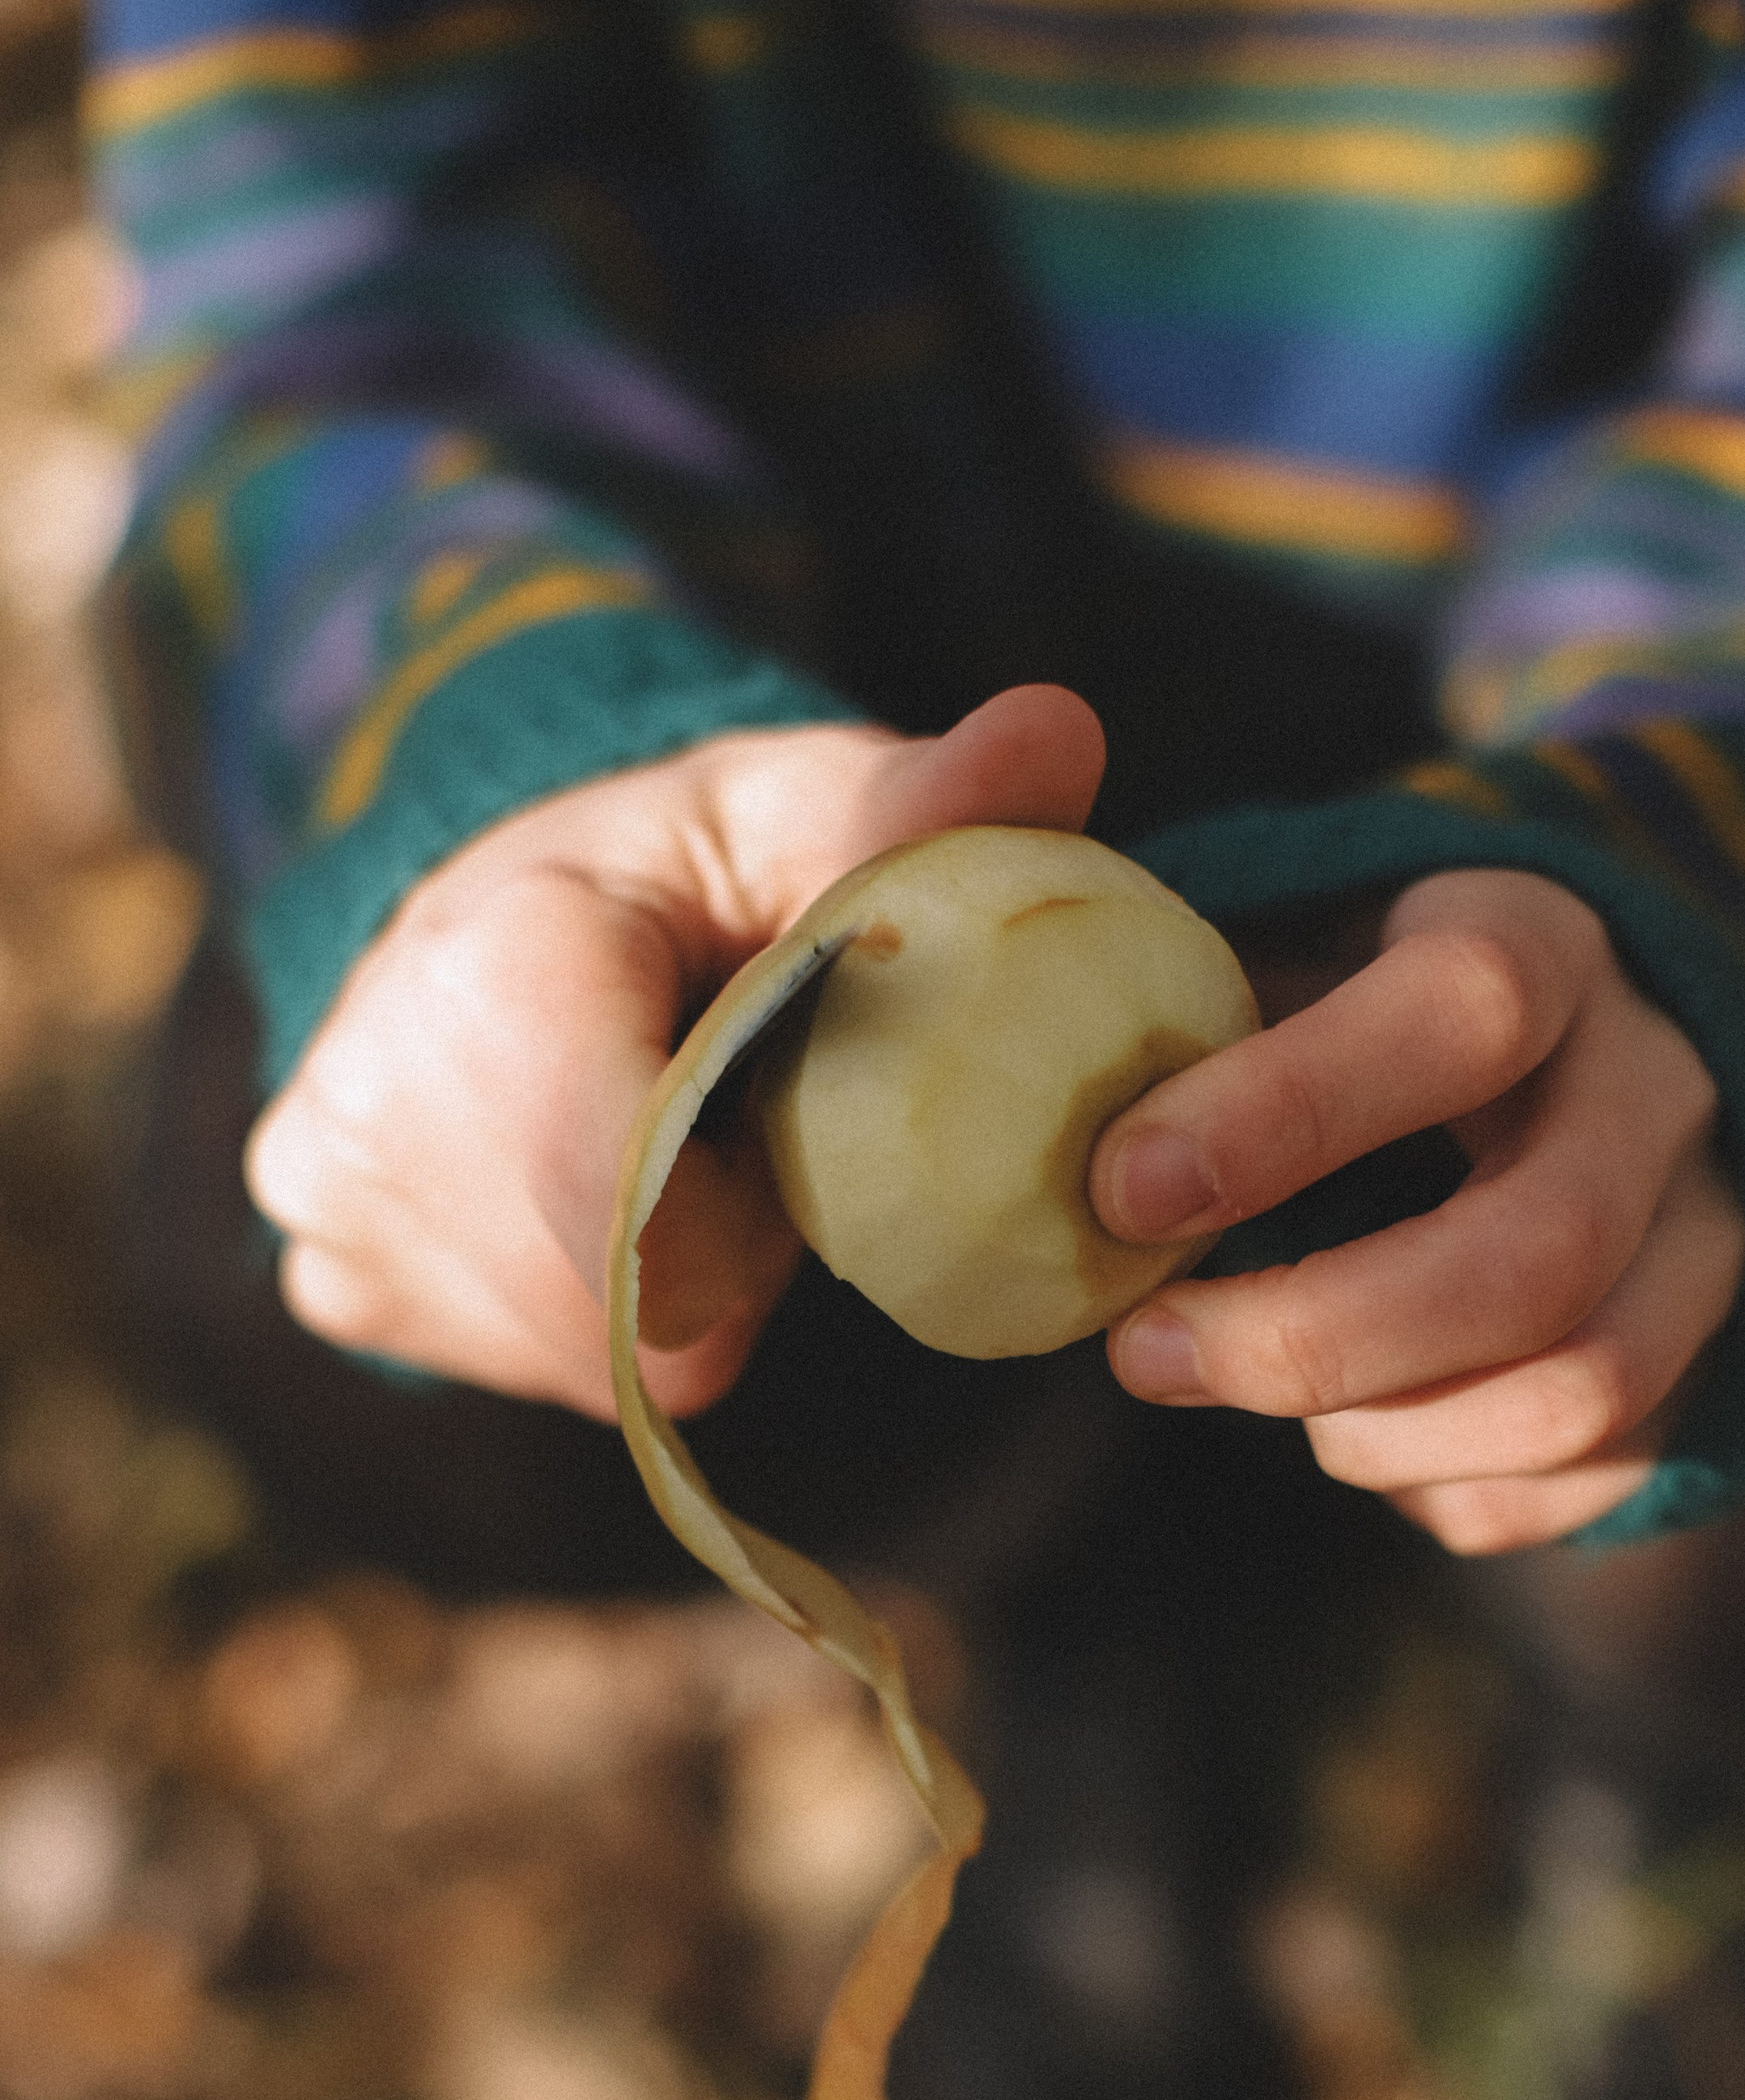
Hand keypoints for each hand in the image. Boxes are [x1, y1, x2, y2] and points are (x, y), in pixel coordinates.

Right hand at [244, 683, 1106, 1418]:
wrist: (509, 901)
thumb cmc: (700, 868)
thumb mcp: (815, 815)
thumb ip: (932, 810)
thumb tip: (1059, 734)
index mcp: (492, 976)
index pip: (672, 1231)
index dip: (763, 1210)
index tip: (777, 1117)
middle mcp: (367, 1099)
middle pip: (637, 1315)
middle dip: (727, 1251)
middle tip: (735, 1136)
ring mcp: (332, 1201)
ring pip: (592, 1359)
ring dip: (673, 1289)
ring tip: (664, 1149)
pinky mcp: (330, 1273)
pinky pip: (530, 1365)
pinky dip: (594, 1307)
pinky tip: (590, 1191)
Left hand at [1090, 868, 1744, 1552]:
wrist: (1552, 1046)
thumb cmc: (1331, 990)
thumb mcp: (1257, 912)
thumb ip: (1120, 915)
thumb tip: (970, 876)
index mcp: (1538, 938)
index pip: (1467, 1012)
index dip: (1291, 1112)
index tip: (1120, 1187)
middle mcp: (1656, 1082)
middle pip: (1539, 1251)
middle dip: (1319, 1335)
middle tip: (1142, 1352)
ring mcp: (1711, 1228)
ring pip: (1581, 1387)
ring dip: (1378, 1429)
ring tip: (1248, 1384)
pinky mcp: (1713, 1354)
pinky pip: (1594, 1477)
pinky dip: (1443, 1485)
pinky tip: (1352, 1432)